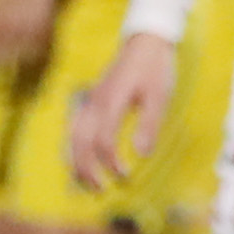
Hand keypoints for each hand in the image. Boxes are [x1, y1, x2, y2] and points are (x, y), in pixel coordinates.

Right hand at [69, 32, 179, 190]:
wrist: (145, 42)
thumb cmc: (155, 69)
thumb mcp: (160, 96)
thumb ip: (149, 125)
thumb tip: (141, 155)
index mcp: (112, 102)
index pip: (103, 141)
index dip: (111, 163)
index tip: (125, 177)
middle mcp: (95, 103)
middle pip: (80, 142)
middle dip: (87, 170)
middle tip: (100, 191)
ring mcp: (90, 101)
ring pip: (73, 136)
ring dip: (77, 162)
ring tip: (86, 183)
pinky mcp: (91, 101)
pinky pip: (75, 128)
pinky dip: (74, 148)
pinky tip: (81, 161)